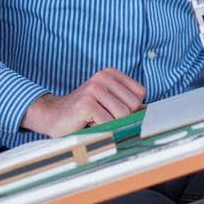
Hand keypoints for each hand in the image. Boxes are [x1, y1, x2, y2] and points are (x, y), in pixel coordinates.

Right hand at [21, 68, 145, 135]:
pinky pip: (108, 123)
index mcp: (111, 74)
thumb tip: (151, 111)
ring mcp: (94, 88)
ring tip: (96, 121)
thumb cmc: (84, 114)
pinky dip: (101, 129)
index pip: (140, 94)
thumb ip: (129, 105)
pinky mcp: (86, 102)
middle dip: (121, 118)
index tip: (114, 113)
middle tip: (103, 118)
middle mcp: (103, 76)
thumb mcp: (109, 104)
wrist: (52, 117)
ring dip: (111, 125)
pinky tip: (88, 124)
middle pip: (134, 105)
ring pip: (123, 115)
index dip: (131, 109)